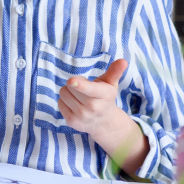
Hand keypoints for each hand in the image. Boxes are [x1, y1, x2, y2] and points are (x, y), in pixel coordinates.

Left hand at [58, 58, 148, 174]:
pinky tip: (75, 105)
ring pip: (63, 93)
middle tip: (84, 88)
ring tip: (79, 96)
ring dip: (69, 91)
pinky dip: (65, 101)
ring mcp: (82, 116)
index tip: (71, 80)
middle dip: (74, 83)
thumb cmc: (105, 97)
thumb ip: (115, 71)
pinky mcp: (72, 122)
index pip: (90, 89)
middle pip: (71, 86)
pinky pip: (60, 103)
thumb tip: (123, 61)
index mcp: (104, 95)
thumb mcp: (111, 84)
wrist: (104, 123)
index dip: (80, 84)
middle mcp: (93, 108)